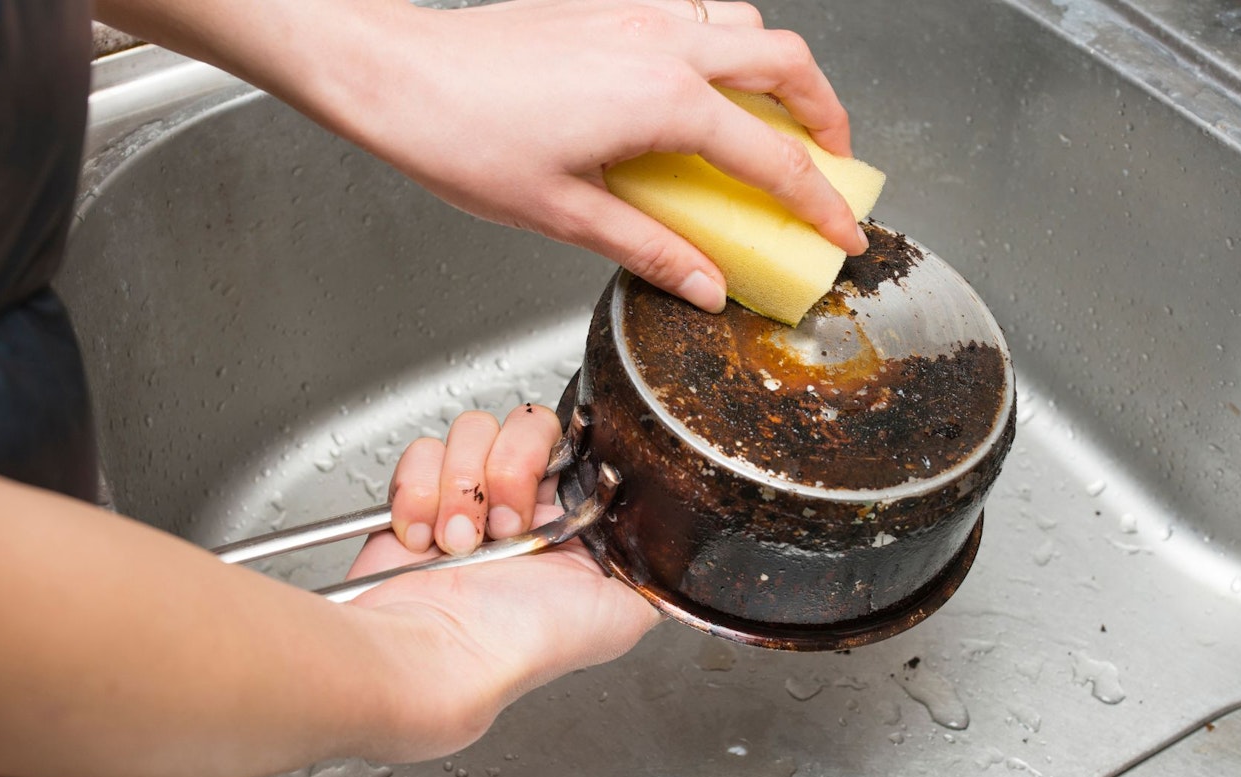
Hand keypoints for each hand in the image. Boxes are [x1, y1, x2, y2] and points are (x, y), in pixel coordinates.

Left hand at [287, 0, 867, 311]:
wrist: (396, 72)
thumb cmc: (461, 137)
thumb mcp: (562, 213)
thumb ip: (648, 249)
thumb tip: (704, 285)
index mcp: (662, 101)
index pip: (772, 159)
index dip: (818, 203)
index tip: (843, 232)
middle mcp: (662, 43)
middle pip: (786, 62)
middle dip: (826, 113)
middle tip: (832, 162)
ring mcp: (635, 12)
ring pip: (744, 22)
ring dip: (777, 69)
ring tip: (776, 119)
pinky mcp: (606, 3)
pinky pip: (694, 9)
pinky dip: (723, 42)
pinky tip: (699, 83)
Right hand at [344, 406, 660, 760]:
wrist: (445, 656)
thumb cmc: (524, 643)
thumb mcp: (624, 614)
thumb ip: (654, 569)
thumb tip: (671, 546)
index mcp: (569, 523)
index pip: (575, 445)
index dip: (561, 453)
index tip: (550, 485)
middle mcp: (520, 505)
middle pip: (524, 425)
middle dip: (511, 468)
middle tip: (505, 525)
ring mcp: (466, 498)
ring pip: (471, 431)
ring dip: (462, 486)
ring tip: (459, 542)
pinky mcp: (416, 499)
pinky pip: (421, 453)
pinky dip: (419, 493)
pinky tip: (424, 539)